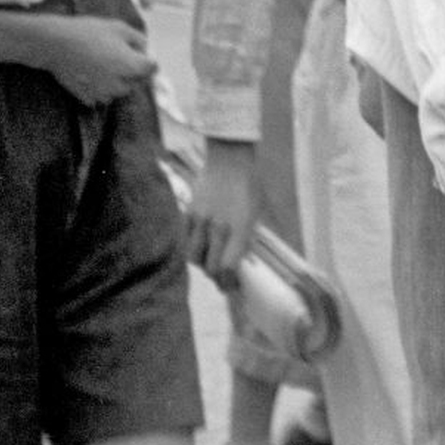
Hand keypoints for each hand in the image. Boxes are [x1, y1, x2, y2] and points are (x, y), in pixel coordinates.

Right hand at [35, 14, 153, 108]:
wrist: (57, 44)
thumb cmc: (89, 32)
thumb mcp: (119, 27)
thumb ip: (138, 39)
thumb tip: (145, 49)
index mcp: (130, 66)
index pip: (152, 69)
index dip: (149, 59)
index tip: (140, 52)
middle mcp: (119, 84)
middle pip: (137, 82)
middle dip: (134, 71)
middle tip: (121, 54)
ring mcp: (103, 94)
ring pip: (120, 91)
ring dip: (119, 80)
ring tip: (105, 62)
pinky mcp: (88, 98)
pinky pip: (103, 96)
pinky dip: (102, 87)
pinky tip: (93, 72)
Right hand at [187, 140, 256, 282]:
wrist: (229, 157)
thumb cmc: (249, 183)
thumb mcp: (258, 210)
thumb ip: (250, 237)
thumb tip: (245, 262)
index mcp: (240, 227)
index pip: (228, 267)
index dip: (229, 283)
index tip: (233, 287)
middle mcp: (219, 227)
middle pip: (210, 267)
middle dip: (216, 278)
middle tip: (222, 278)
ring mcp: (201, 220)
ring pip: (193, 257)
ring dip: (202, 264)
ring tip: (209, 260)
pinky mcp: (189, 213)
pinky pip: (185, 241)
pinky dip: (192, 248)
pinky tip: (200, 245)